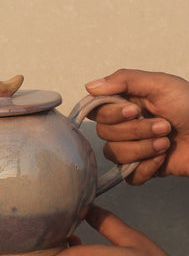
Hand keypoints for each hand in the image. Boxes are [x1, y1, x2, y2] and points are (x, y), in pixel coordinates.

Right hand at [85, 68, 188, 183]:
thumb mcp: (160, 84)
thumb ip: (124, 80)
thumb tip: (89, 86)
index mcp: (125, 104)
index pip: (97, 112)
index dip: (112, 115)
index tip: (135, 110)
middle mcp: (124, 126)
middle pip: (105, 134)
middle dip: (136, 131)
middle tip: (164, 126)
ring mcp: (132, 149)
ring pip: (115, 155)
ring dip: (143, 148)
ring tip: (167, 142)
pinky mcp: (141, 169)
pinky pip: (128, 175)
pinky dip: (146, 168)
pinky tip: (163, 159)